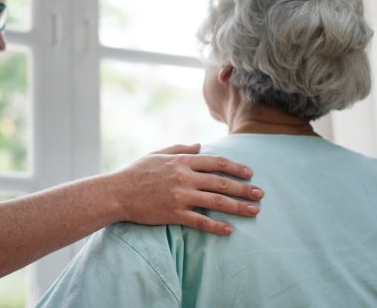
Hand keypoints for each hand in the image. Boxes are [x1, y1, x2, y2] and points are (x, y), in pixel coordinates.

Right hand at [111, 144, 262, 234]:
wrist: (116, 192)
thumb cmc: (135, 172)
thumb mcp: (157, 154)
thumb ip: (180, 149)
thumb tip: (200, 145)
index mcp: (182, 161)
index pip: (216, 162)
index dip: (236, 167)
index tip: (249, 173)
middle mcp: (184, 177)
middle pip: (221, 182)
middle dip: (244, 188)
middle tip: (260, 194)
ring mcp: (180, 196)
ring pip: (216, 201)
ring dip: (238, 207)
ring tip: (254, 211)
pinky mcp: (174, 213)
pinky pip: (200, 221)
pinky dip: (216, 226)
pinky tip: (229, 230)